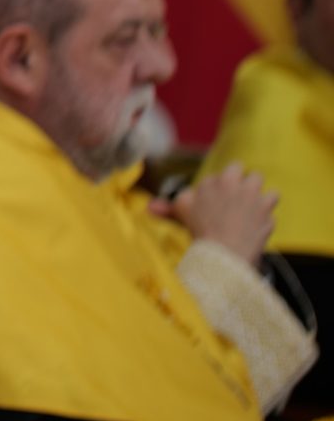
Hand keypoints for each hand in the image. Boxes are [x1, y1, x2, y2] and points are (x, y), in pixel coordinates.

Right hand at [151, 164, 278, 264]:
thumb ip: (167, 206)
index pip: (222, 172)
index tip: (215, 198)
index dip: (219, 184)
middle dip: (240, 179)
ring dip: (255, 190)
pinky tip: (258, 219)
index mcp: (215, 180)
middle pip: (242, 169)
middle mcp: (236, 182)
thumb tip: (149, 207)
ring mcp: (254, 195)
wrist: (225, 251)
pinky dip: (266, 210)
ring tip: (249, 204)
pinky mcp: (267, 210)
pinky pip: (271, 201)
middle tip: (234, 195)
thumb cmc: (200, 229)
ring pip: (259, 181)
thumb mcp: (180, 213)